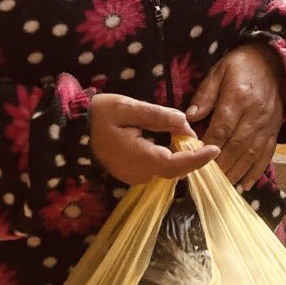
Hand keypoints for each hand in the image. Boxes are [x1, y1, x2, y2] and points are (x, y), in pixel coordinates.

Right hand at [89, 94, 219, 185]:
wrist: (70, 130)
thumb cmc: (97, 115)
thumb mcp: (128, 108)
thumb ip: (158, 116)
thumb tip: (185, 123)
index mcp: (139, 158)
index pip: (175, 165)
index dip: (197, 159)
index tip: (215, 149)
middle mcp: (138, 173)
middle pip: (174, 170)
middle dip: (191, 155)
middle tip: (200, 137)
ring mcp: (133, 176)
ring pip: (166, 169)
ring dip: (179, 155)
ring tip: (186, 137)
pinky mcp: (130, 173)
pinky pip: (155, 168)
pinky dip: (167, 157)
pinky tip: (169, 141)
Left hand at [186, 43, 285, 189]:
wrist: (273, 61)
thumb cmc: (241, 66)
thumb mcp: (219, 72)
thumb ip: (205, 95)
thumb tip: (189, 117)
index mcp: (238, 98)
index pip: (222, 128)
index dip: (208, 146)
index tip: (194, 159)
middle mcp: (254, 114)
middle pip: (236, 145)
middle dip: (220, 165)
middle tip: (204, 180)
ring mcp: (267, 124)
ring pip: (251, 154)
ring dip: (236, 172)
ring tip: (221, 186)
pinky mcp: (274, 130)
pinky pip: (266, 154)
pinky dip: (256, 171)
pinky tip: (244, 184)